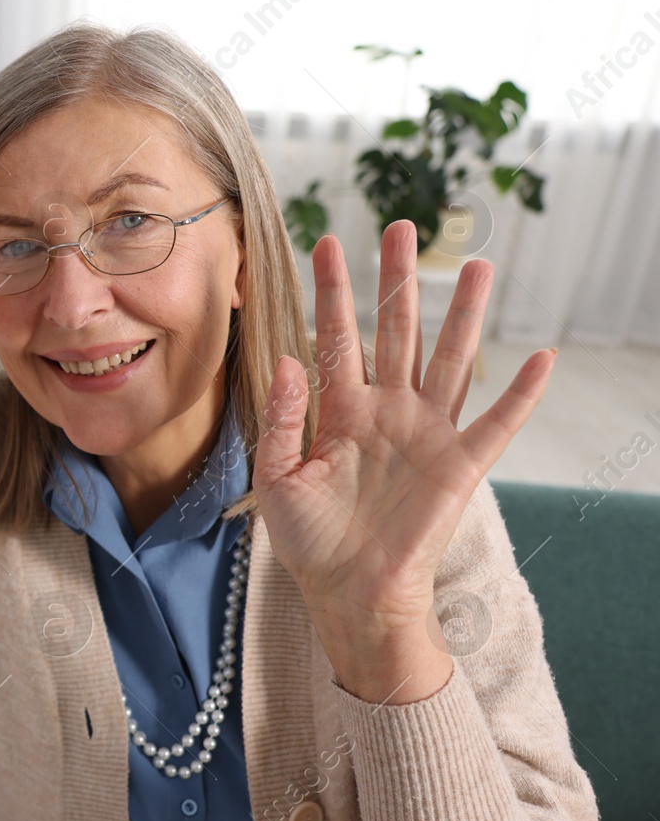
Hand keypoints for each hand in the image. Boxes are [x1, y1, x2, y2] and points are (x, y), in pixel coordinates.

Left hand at [252, 221, 555, 704]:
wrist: (348, 593)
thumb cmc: (309, 540)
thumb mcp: (276, 479)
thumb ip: (281, 420)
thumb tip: (289, 361)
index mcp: (340, 411)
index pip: (335, 338)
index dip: (331, 292)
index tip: (323, 243)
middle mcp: (387, 411)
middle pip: (397, 330)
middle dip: (397, 280)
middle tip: (402, 227)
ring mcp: (426, 433)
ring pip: (450, 358)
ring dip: (464, 313)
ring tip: (476, 264)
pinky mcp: (459, 466)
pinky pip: (497, 424)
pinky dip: (521, 394)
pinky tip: (543, 359)